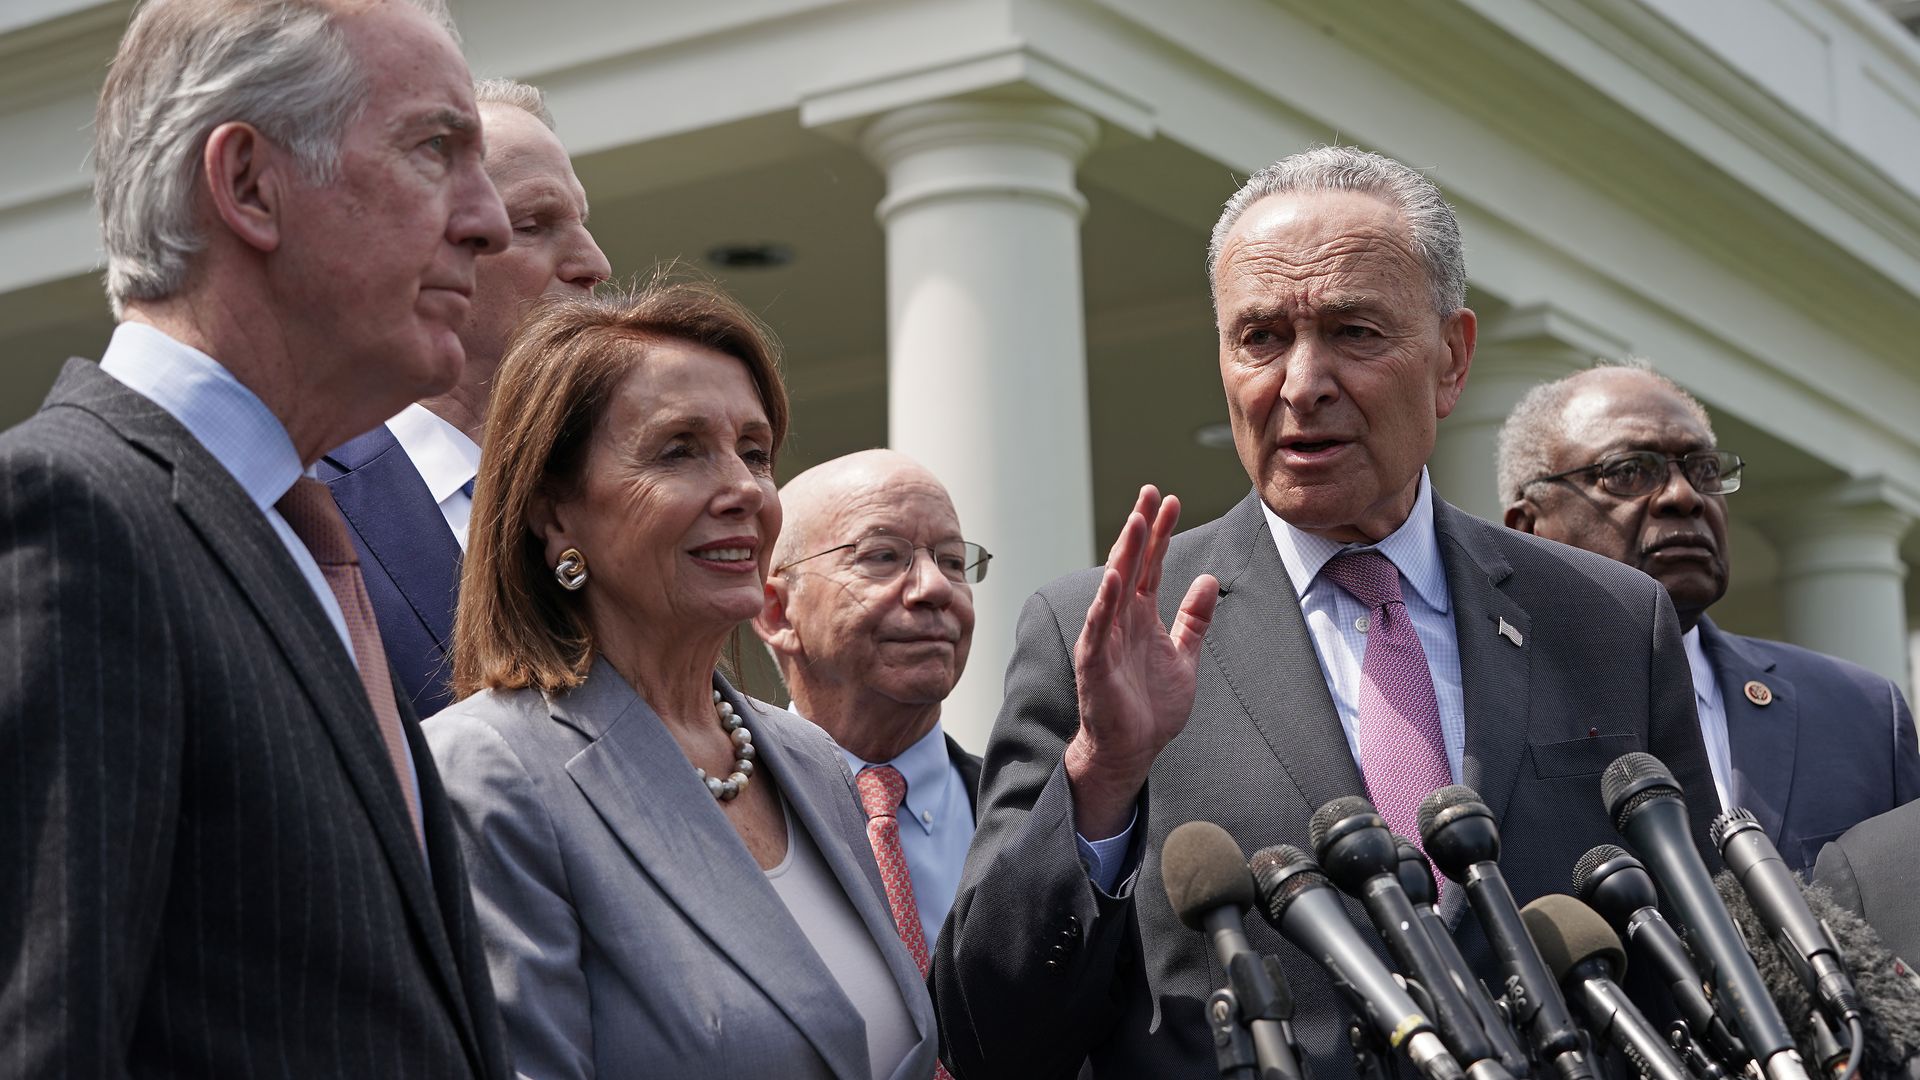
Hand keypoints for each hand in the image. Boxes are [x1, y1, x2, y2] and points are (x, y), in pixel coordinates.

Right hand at [1064, 485, 1218, 838]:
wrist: (1132, 749)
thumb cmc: (1151, 707)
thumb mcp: (1185, 656)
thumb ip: (1194, 619)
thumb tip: (1208, 579)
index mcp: (1141, 616)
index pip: (1151, 564)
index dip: (1161, 533)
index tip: (1170, 500)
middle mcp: (1121, 619)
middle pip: (1131, 564)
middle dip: (1142, 528)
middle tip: (1151, 493)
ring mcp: (1106, 638)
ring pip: (1115, 586)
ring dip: (1126, 553)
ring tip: (1137, 521)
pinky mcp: (1095, 662)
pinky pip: (1099, 627)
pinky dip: (1106, 602)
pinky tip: (1115, 577)